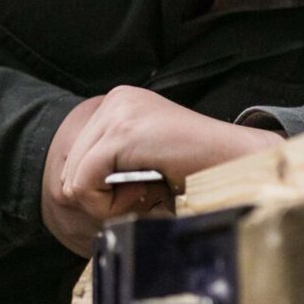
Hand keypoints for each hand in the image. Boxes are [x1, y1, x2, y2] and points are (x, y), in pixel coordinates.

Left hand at [41, 86, 282, 255]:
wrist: (238, 163)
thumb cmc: (198, 171)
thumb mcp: (145, 161)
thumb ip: (110, 167)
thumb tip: (65, 193)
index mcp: (120, 103)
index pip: (75, 158)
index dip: (102, 188)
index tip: (143, 187)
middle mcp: (116, 99)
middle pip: (68, 169)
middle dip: (102, 196)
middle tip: (146, 194)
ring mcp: (118, 112)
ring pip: (73, 179)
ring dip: (108, 202)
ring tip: (148, 191)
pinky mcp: (122, 133)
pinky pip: (83, 184)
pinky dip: (109, 204)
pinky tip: (145, 194)